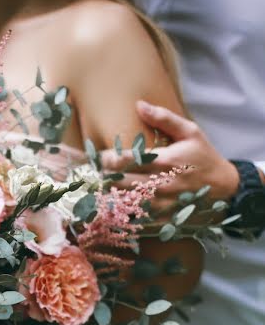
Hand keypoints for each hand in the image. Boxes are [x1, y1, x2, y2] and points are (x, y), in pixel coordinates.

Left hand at [101, 100, 239, 209]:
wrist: (226, 190)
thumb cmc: (205, 158)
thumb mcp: (190, 132)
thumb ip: (164, 118)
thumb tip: (139, 105)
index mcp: (162, 161)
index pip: (122, 160)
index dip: (105, 158)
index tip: (100, 156)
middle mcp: (158, 185)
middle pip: (117, 182)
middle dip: (104, 177)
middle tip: (98, 173)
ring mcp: (158, 205)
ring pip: (121, 203)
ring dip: (109, 196)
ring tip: (103, 189)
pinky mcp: (160, 220)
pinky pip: (132, 220)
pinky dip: (121, 214)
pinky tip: (115, 208)